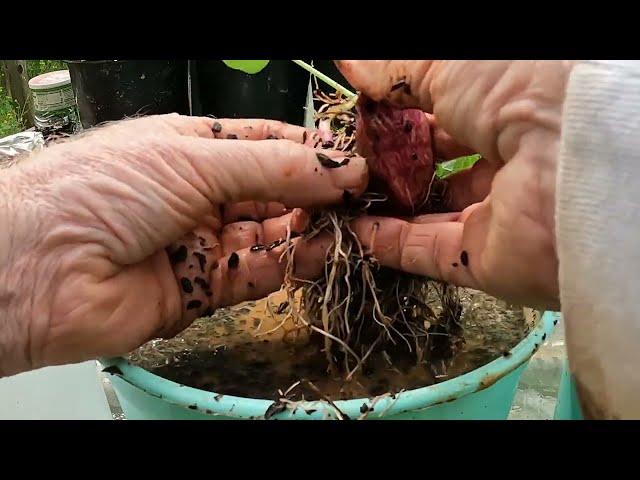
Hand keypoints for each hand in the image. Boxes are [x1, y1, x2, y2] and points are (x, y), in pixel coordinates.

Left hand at [0, 114, 367, 375]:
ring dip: (309, 232)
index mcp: (192, 148)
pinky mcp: (200, 289)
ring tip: (349, 228)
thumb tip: (342, 169)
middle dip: (317, 195)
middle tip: (360, 199)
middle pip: (274, 193)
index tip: (355, 162)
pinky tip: (317, 255)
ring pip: (271, 236)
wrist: (37, 268)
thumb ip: (274, 167)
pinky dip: (288, 266)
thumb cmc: (103, 190)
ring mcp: (201, 242)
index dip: (312, 154)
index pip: (267, 145)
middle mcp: (200, 194)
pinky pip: (256, 275)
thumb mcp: (194, 159)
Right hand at [337, 60, 573, 308]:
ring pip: (434, 210)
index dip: (407, 111)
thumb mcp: (447, 60)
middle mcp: (512, 159)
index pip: (451, 111)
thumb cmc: (518, 87)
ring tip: (347, 190)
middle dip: (399, 156)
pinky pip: (428, 251)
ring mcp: (500, 213)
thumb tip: (352, 62)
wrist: (571, 162)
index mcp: (514, 104)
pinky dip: (389, 242)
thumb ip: (396, 68)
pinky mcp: (486, 259)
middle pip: (444, 162)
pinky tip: (354, 227)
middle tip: (358, 152)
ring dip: (390, 200)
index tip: (368, 112)